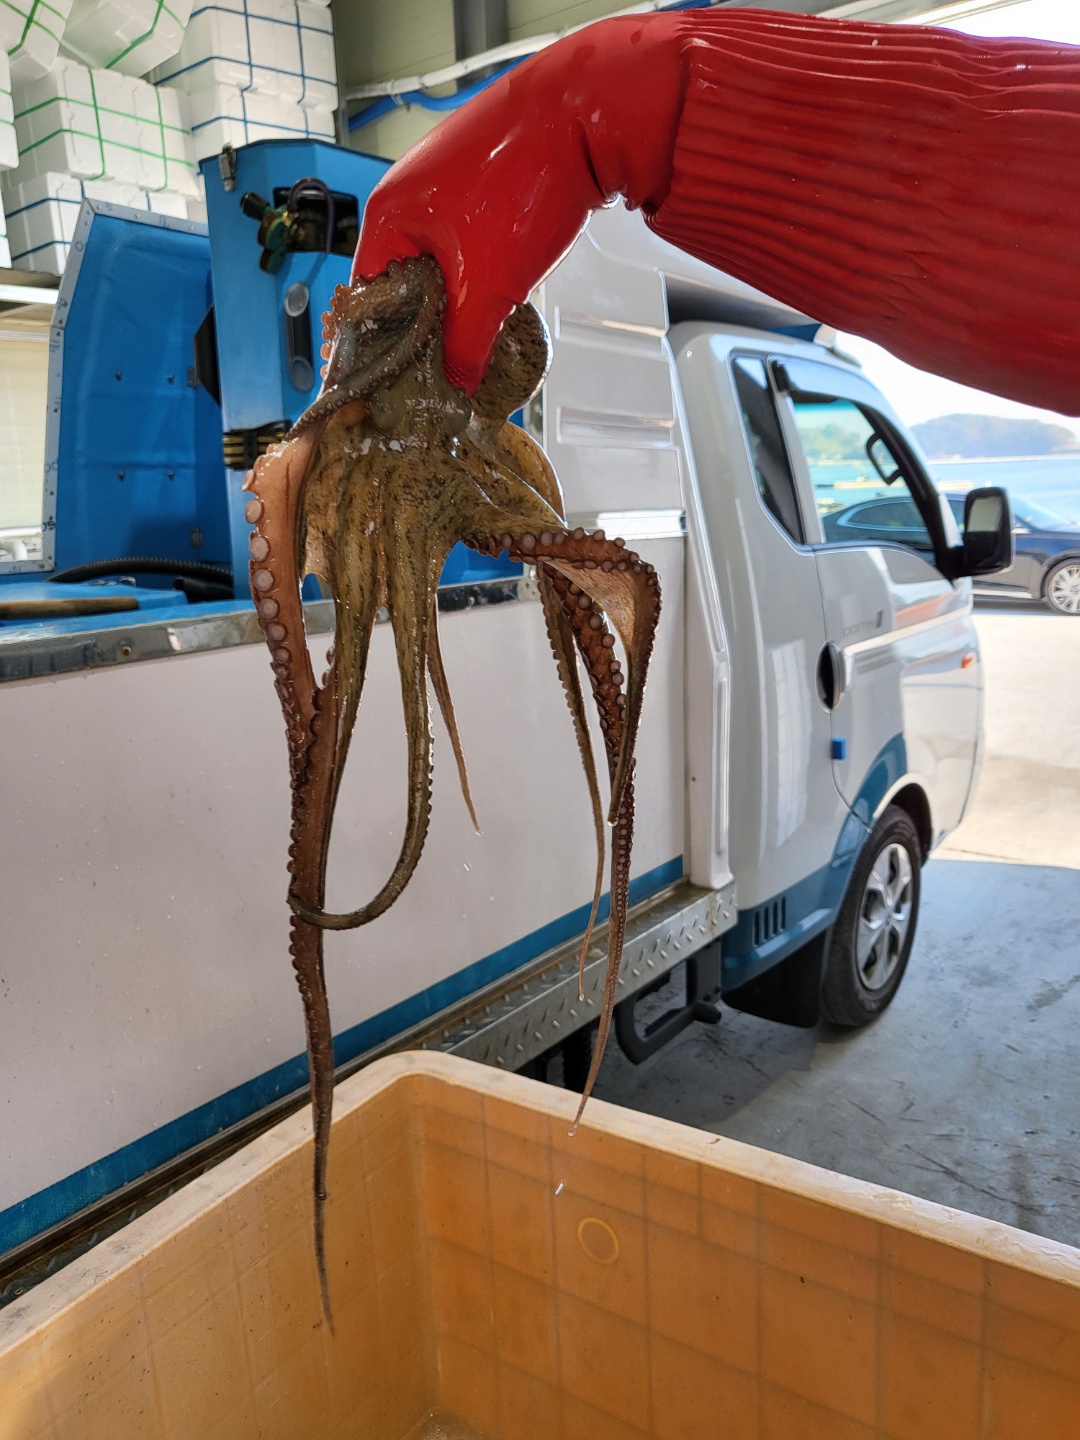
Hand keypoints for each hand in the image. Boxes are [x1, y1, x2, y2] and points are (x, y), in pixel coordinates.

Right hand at [353, 14, 684, 391]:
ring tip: (473, 343)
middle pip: (403, 285)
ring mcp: (446, 188)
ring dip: (457, 305)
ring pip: (440, 267)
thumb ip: (465, 345)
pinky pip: (468, 247)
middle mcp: (409, 197)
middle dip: (425, 329)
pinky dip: (480, 277)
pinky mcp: (482, 187)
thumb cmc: (524, 180)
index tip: (394, 386)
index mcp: (389, 216)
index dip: (382, 348)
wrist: (587, 114)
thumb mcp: (490, 285)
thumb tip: (455, 385)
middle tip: (440, 374)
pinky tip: (501, 299)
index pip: (366, 299)